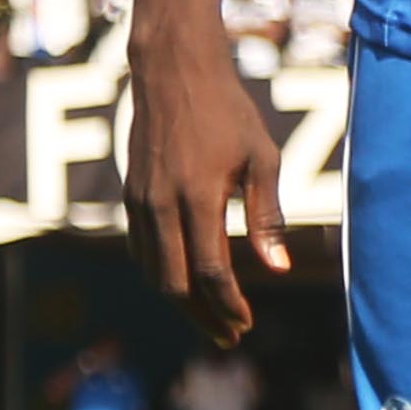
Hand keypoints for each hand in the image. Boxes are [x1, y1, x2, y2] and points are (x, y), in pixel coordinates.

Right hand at [123, 19, 292, 345]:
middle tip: (231, 336)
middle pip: (172, 283)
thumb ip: (268, 215)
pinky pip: (141, 250)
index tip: (247, 325)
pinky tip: (185, 283)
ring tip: (212, 318)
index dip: (228, 304)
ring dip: (179, 300)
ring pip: (151, 270)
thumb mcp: (263, 158)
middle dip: (202, 316)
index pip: (209, 271)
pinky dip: (162, 274)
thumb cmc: (229, 112)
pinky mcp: (129, 196)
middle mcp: (159, 204)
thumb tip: (281, 268)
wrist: (172, 73)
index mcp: (197, 197)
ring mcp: (139, 201)